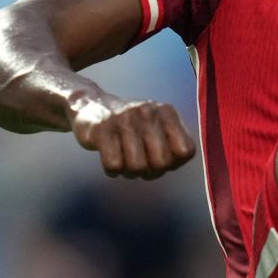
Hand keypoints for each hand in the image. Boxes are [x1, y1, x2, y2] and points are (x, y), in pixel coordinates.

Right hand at [70, 91, 196, 179]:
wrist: (92, 105)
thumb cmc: (131, 126)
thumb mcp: (157, 125)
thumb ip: (174, 143)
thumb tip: (177, 162)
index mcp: (166, 112)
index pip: (185, 151)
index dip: (173, 163)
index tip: (159, 159)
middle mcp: (147, 112)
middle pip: (162, 163)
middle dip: (150, 172)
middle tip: (140, 165)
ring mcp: (124, 119)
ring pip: (137, 167)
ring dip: (129, 172)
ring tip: (124, 161)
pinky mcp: (102, 130)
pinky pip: (114, 166)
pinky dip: (112, 171)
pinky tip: (110, 159)